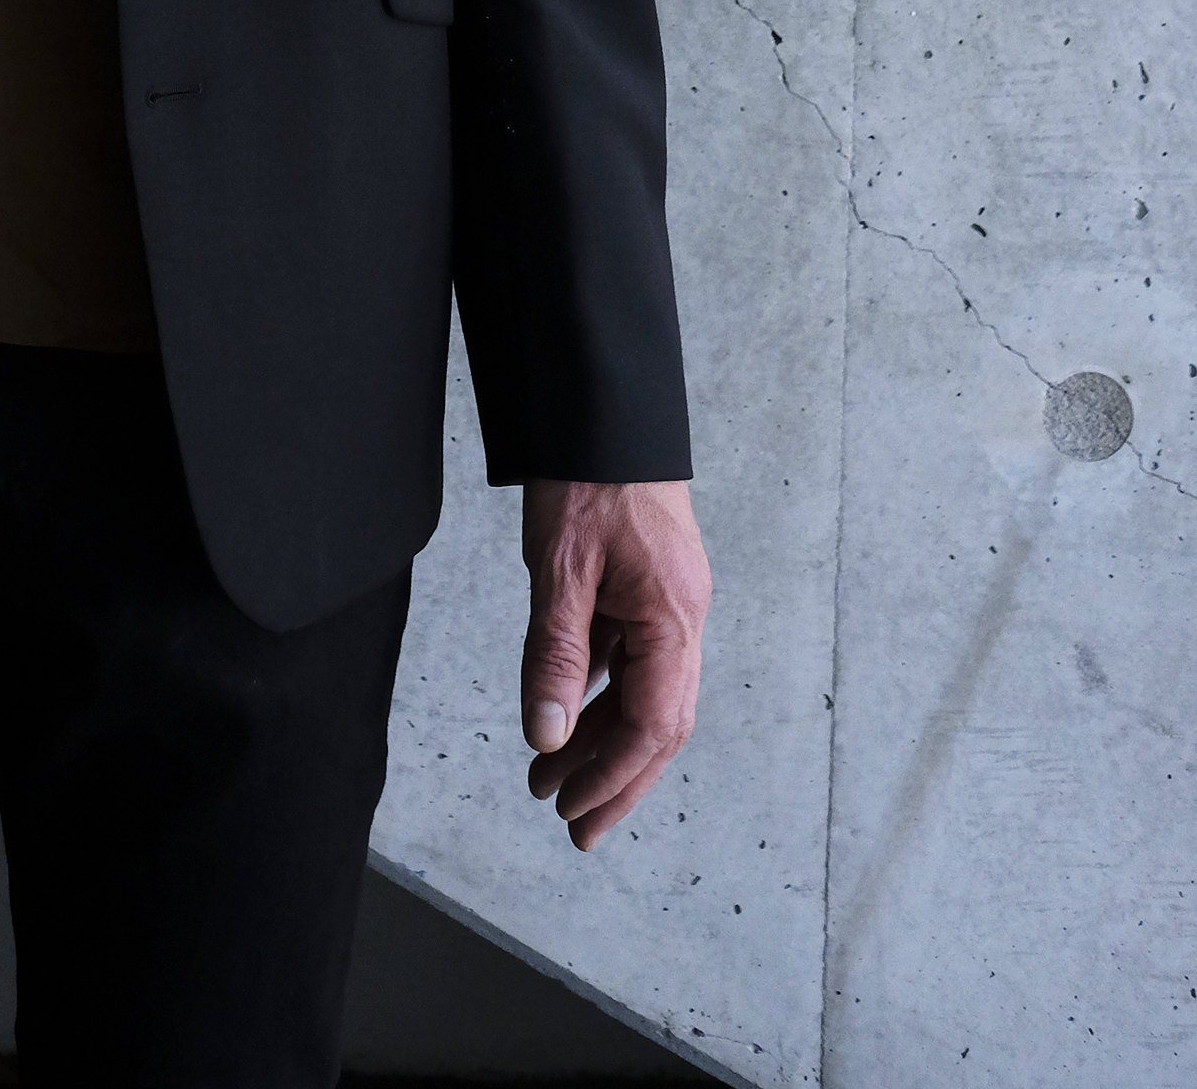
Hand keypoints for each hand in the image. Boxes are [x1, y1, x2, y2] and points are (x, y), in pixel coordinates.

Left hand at [518, 477, 709, 848]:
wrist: (603, 405)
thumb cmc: (586, 476)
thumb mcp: (560, 568)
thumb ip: (555, 655)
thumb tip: (548, 738)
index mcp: (673, 617)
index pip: (652, 723)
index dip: (611, 776)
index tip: (570, 810)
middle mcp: (683, 617)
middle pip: (660, 724)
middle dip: (616, 780)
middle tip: (571, 826)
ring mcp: (669, 601)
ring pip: (645, 694)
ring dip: (602, 740)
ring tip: (551, 779)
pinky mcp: (650, 586)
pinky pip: (631, 658)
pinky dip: (601, 693)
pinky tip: (568, 713)